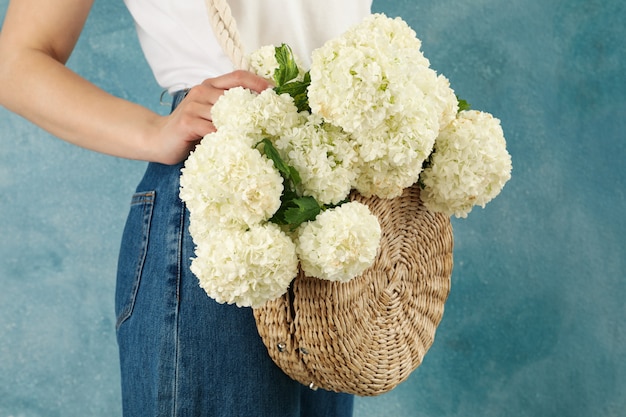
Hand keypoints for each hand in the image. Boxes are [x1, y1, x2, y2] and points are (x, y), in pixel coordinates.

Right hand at [149, 70, 271, 164]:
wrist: (158, 139)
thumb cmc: (190, 130)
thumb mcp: (212, 116)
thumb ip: (229, 111)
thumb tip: (262, 116)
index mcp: (210, 85)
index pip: (238, 76)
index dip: (259, 82)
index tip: (276, 92)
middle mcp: (201, 91)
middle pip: (235, 94)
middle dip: (256, 107)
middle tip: (274, 119)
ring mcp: (193, 106)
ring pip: (226, 112)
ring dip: (243, 124)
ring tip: (259, 134)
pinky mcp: (187, 122)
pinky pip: (213, 129)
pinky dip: (226, 136)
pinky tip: (236, 143)